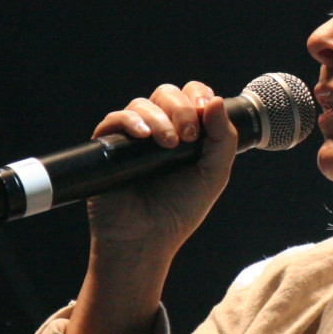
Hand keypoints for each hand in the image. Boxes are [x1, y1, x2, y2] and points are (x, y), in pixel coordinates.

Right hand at [65, 81, 238, 333]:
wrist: (146, 240)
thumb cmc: (180, 210)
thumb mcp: (214, 174)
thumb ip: (222, 138)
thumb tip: (216, 100)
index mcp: (186, 133)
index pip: (190, 96)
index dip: (198, 94)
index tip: (206, 107)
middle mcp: (159, 130)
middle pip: (167, 94)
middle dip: (181, 108)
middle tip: (189, 135)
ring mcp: (133, 138)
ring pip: (142, 104)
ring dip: (160, 118)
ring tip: (170, 144)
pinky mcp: (109, 147)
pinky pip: (115, 120)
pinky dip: (131, 121)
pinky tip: (144, 136)